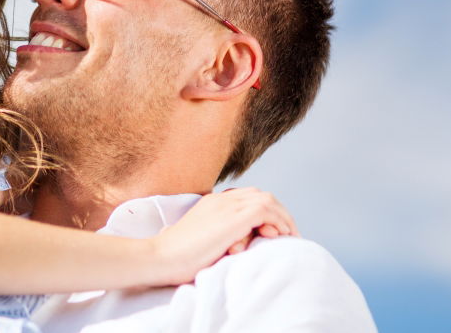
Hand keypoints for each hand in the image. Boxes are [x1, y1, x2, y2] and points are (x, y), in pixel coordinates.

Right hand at [149, 187, 298, 285]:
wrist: (162, 256)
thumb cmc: (177, 256)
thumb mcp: (201, 240)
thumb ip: (216, 235)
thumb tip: (233, 245)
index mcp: (211, 203)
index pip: (245, 197)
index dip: (263, 211)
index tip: (271, 231)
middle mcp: (220, 200)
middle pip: (259, 195)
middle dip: (277, 212)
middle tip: (286, 234)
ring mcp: (225, 206)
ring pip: (266, 200)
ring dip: (282, 217)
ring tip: (288, 236)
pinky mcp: (232, 218)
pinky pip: (265, 210)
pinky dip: (278, 221)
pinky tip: (279, 236)